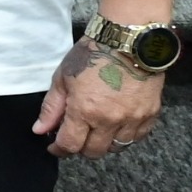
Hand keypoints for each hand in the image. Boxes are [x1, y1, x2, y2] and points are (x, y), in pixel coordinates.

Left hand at [35, 37, 165, 156]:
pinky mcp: (151, 114)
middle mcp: (110, 120)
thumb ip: (52, 107)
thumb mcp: (63, 77)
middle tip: (76, 135)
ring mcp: (133, 118)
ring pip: (117, 147)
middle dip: (80, 147)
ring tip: (96, 128)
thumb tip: (40, 129)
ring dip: (104, 143)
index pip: (70, 145)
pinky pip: (137, 137)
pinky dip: (125, 136)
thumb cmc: (93, 54)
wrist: (129, 40)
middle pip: (93, 152)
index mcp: (85, 111)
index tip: (54, 146)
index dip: (59, 149)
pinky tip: (117, 124)